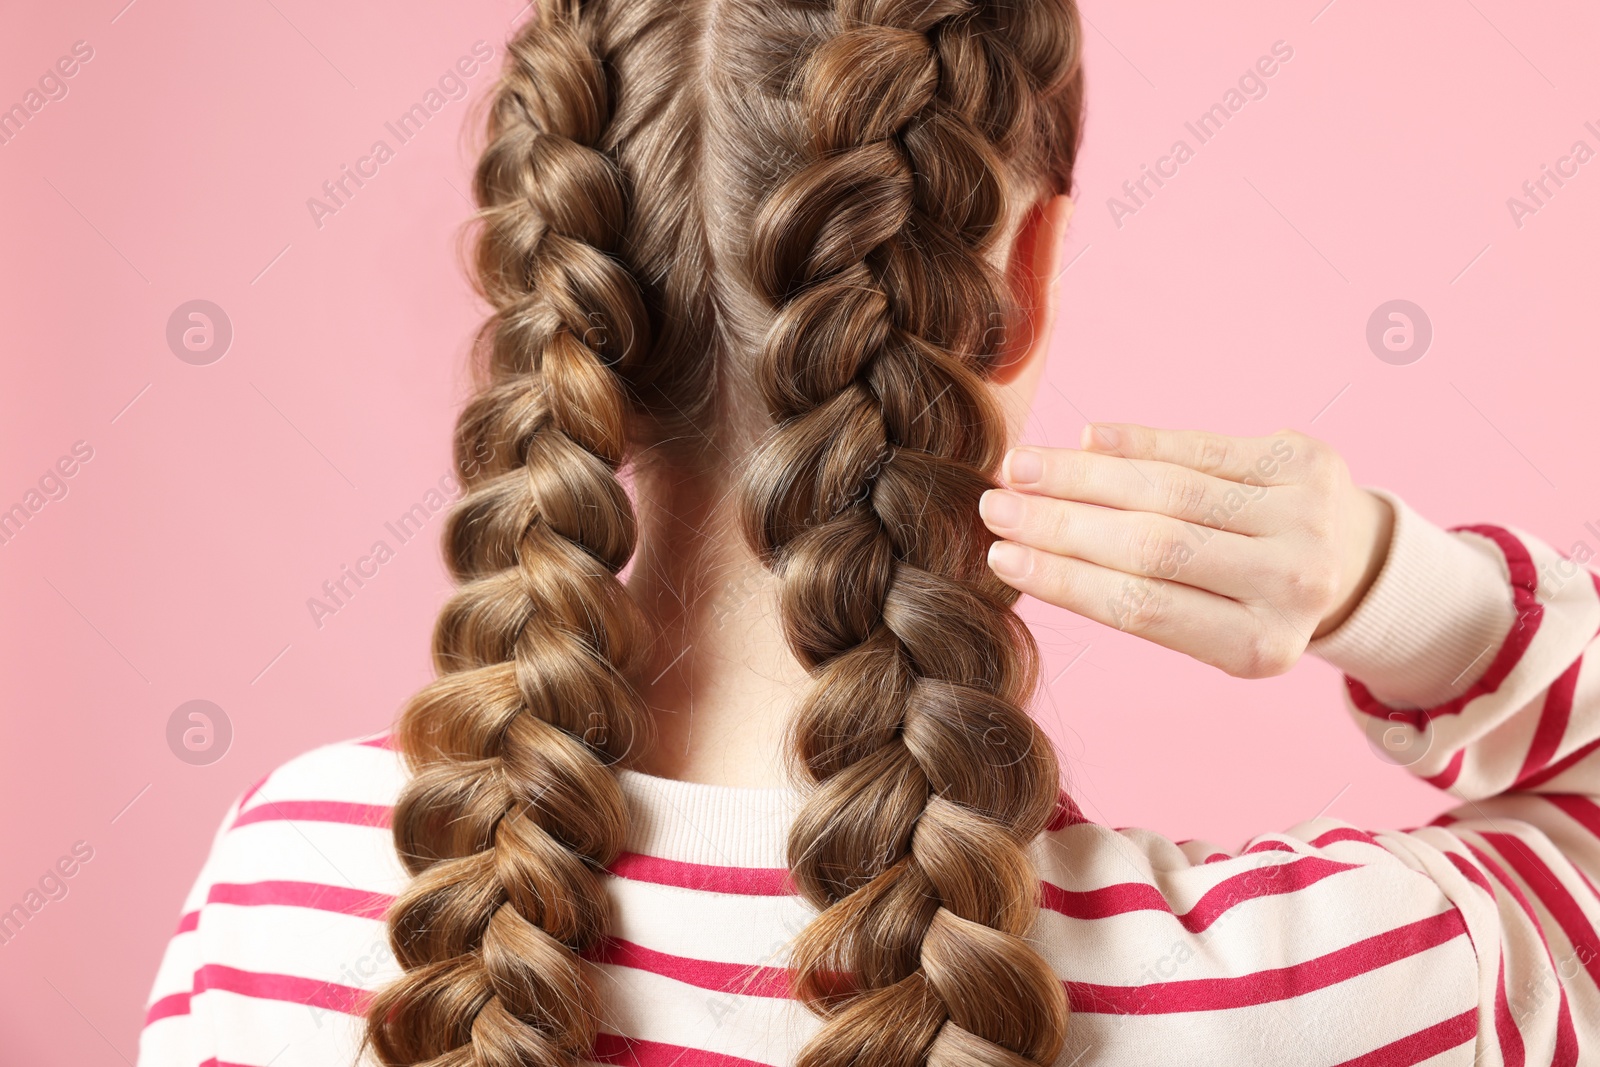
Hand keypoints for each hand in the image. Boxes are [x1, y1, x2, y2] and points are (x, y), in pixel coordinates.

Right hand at [979, 424, 1393, 677]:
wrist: (1351, 562)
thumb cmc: (1248, 600)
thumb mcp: (1205, 626)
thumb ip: (1133, 595)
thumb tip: (1027, 550)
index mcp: (1259, 647)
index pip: (1140, 607)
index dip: (1065, 579)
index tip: (1000, 556)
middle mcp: (1291, 584)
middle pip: (1152, 546)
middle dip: (1061, 523)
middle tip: (994, 505)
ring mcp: (1304, 517)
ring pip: (1170, 489)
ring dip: (1084, 475)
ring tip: (1022, 468)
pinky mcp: (1303, 461)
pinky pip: (1201, 446)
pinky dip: (1137, 441)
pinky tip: (1086, 439)